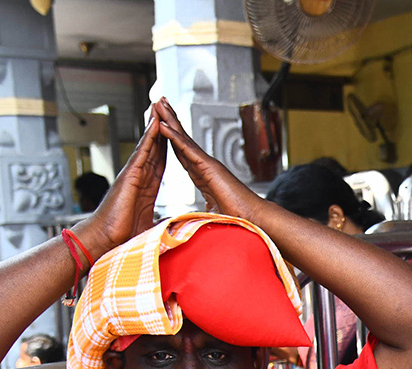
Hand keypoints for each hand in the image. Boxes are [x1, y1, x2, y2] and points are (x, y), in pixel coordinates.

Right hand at [74, 111, 165, 259]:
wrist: (105, 238)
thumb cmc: (122, 234)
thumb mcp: (150, 226)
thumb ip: (162, 223)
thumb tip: (174, 230)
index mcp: (146, 187)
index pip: (160, 162)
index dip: (168, 146)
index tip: (175, 133)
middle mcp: (140, 176)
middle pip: (154, 147)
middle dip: (162, 128)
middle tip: (168, 108)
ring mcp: (134, 174)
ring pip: (148, 144)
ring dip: (156, 125)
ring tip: (162, 106)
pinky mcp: (130, 175)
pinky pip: (142, 152)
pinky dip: (149, 137)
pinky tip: (156, 123)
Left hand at [156, 99, 263, 220]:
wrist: (253, 217)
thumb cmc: (239, 216)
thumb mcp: (213, 213)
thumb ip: (204, 211)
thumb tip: (197, 221)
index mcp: (203, 175)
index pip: (183, 153)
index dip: (171, 139)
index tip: (162, 126)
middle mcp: (205, 166)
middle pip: (181, 139)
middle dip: (170, 121)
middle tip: (158, 103)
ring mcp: (207, 164)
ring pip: (183, 138)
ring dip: (169, 120)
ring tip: (158, 104)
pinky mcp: (208, 166)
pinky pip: (187, 148)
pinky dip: (174, 136)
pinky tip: (163, 125)